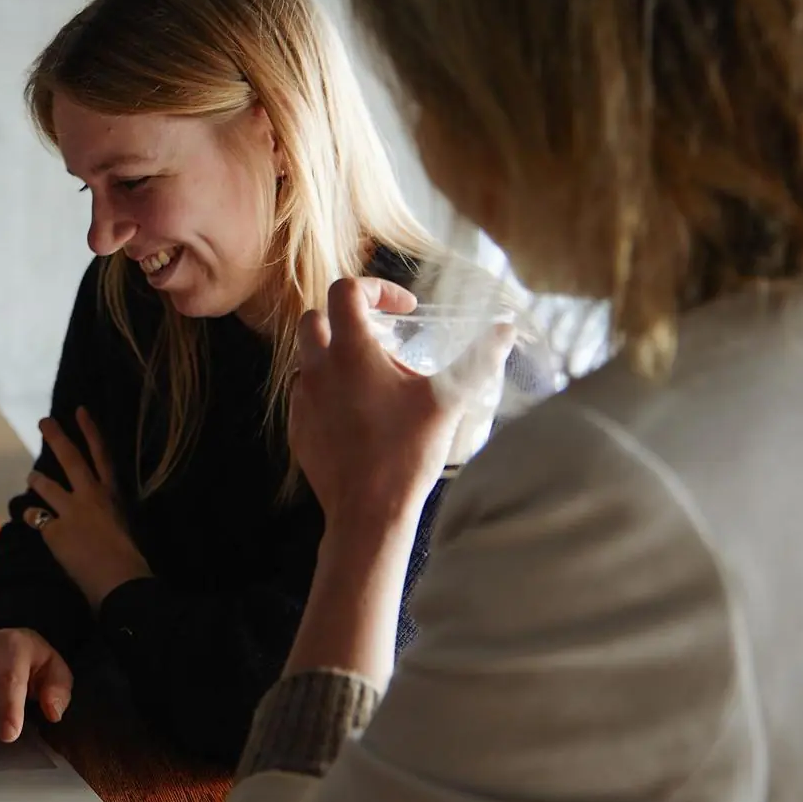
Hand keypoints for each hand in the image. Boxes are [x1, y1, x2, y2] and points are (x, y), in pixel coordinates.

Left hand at [28, 408, 152, 608]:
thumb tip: (95, 524)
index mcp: (114, 497)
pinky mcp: (53, 530)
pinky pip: (36, 520)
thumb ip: (107, 520)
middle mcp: (92, 497)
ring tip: (32, 476)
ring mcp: (71, 511)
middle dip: (56, 437)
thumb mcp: (123, 531)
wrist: (120, 581)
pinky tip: (32, 522)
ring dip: (37, 478)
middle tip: (44, 421)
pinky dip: (33, 520)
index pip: (102, 456)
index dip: (90, 432)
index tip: (80, 411)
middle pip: (71, 459)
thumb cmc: (130, 563)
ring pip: (46, 486)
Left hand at [288, 277, 512, 543]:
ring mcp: (301, 399)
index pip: (345, 290)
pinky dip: (328, 390)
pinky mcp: (297, 427)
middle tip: (384, 341)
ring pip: (308, 358)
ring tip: (376, 380)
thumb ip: (478, 358)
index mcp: (349, 352)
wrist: (367, 512)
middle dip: (348, 320)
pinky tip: (361, 414)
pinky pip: (306, 394)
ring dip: (336, 356)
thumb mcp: (449, 400)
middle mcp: (316, 369)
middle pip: (316, 318)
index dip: (376, 289)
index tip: (404, 311)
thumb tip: (504, 328)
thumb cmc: (407, 452)